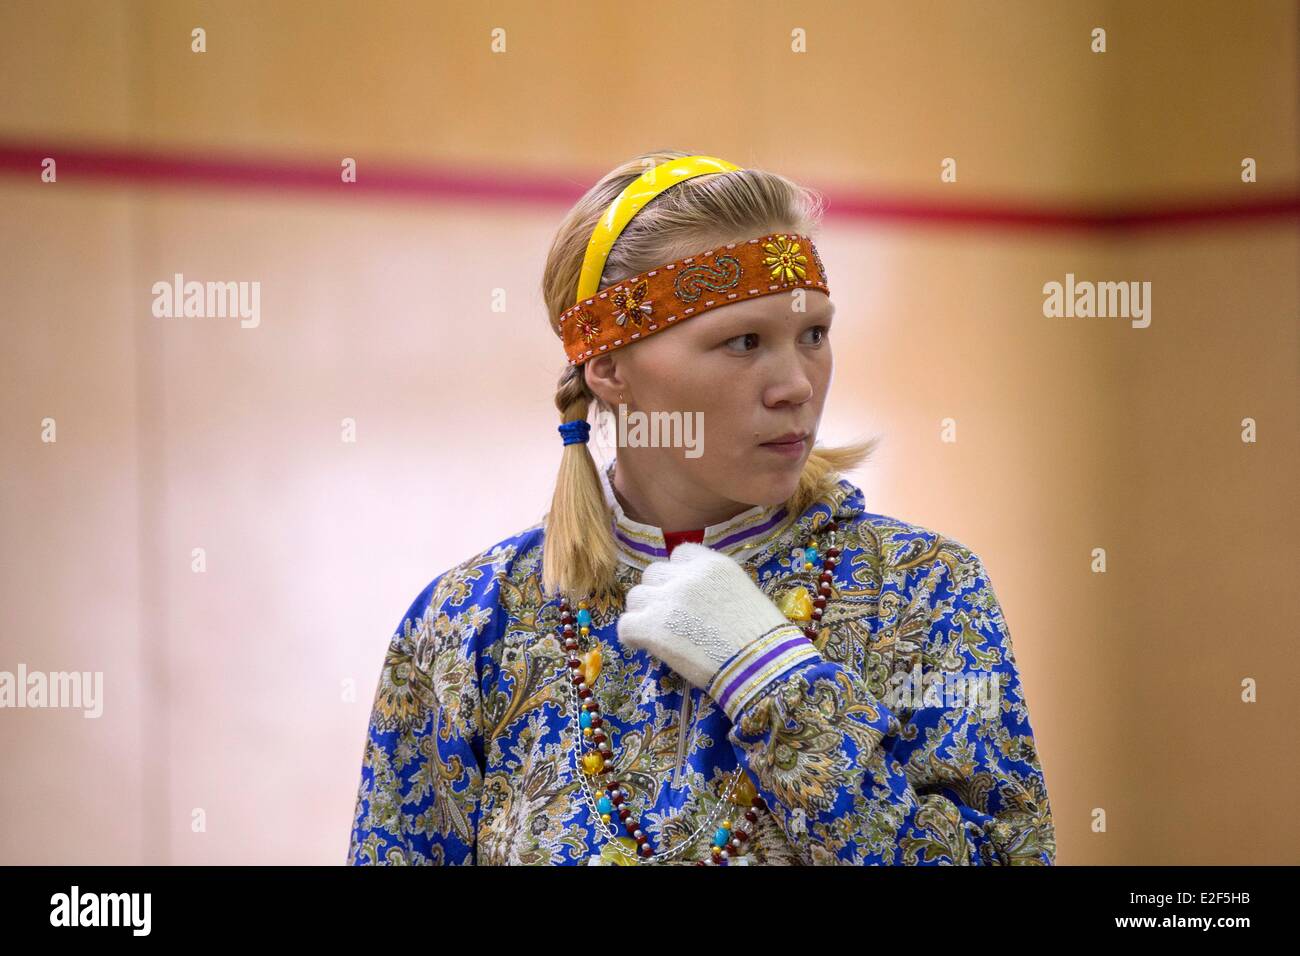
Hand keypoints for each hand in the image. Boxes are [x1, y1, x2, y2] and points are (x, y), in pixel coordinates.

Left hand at [617, 542, 795, 690]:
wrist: (760, 665)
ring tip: (656, 632)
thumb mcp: (743, 593)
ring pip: (635, 596)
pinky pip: (625, 625)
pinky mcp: (652, 627)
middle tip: (670, 616)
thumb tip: (694, 598)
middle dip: (659, 593)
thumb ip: (713, 586)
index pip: (680, 554)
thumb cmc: (762, 638)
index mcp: (711, 564)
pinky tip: (643, 646)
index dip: (678, 574)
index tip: (683, 593)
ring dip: (643, 612)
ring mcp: (666, 600)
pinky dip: (631, 636)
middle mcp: (685, 576)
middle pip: (653, 574)